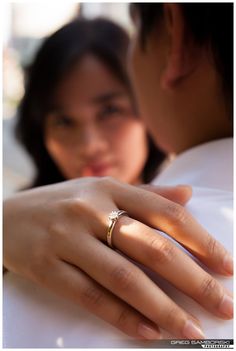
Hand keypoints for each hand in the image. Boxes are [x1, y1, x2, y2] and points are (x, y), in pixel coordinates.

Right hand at [3, 177, 232, 339]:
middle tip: (224, 305)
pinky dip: (123, 317)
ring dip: (163, 308)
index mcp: (109, 188)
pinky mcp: (47, 267)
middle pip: (151, 247)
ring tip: (193, 331)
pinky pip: (91, 297)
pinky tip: (150, 332)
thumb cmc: (62, 204)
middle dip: (193, 280)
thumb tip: (187, 195)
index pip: (164, 212)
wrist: (5, 217)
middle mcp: (90, 210)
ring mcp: (67, 239)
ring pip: (124, 277)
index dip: (200, 239)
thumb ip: (145, 194)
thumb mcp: (101, 190)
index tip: (226, 265)